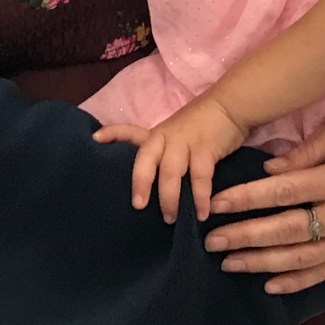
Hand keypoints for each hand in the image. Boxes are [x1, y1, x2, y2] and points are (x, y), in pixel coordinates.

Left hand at [121, 96, 247, 221]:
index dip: (112, 134)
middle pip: (146, 159)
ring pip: (170, 171)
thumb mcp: (178, 133)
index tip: (95, 139)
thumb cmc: (202, 124)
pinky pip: (200, 176)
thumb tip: (156, 186)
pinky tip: (202, 213)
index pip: (130, 132)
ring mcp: (186, 141)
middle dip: (141, 182)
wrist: (230, 105)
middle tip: (139, 206)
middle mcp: (167, 136)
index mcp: (157, 134)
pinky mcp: (206, 148)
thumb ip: (165, 153)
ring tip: (171, 219)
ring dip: (170, 198)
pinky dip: (200, 197)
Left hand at [204, 114, 324, 295]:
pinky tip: (266, 283)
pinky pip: (322, 276)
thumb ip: (309, 149)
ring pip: (298, 260)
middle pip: (284, 231)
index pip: (283, 192)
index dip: (246, 199)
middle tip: (210, 241)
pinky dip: (292, 282)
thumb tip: (270, 170)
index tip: (217, 203)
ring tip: (227, 263)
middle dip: (243, 237)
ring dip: (258, 263)